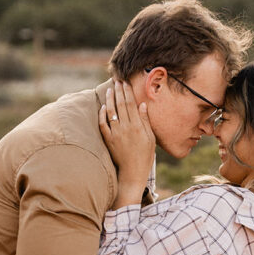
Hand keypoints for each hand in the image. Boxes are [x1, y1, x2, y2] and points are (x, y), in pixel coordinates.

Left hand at [99, 80, 154, 208]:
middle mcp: (126, 128)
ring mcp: (116, 134)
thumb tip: (142, 105)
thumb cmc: (145, 157)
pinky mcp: (108, 140)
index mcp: (138, 127)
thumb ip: (146, 121)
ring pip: (111, 112)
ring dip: (110, 99)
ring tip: (110, 90)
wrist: (132, 173)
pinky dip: (102, 114)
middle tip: (117, 81)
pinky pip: (103, 124)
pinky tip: (103, 107)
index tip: (125, 83)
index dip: (127, 92)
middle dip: (118, 92)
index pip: (131, 104)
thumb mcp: (151, 139)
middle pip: (120, 105)